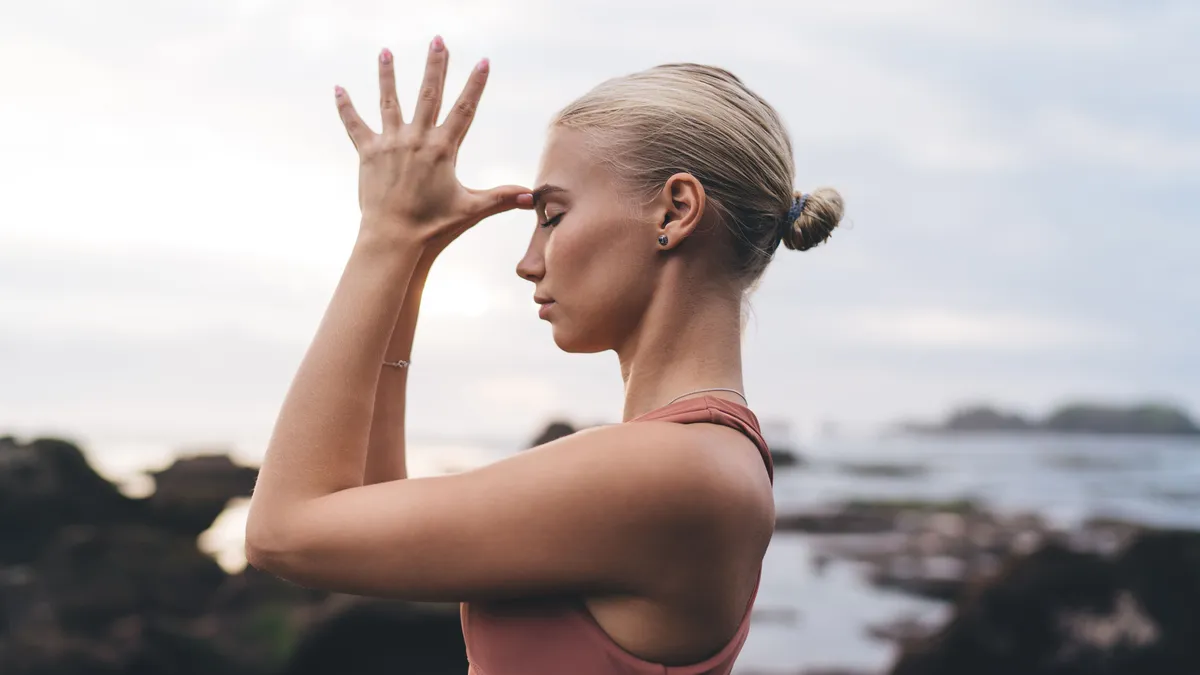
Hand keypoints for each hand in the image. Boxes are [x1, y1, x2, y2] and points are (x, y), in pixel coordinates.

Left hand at [335, 37, 533, 248]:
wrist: (394, 237)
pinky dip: (346, 108)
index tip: (482, 62)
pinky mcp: (368, 153)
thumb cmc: (434, 226)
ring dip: (387, 75)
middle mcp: (417, 139)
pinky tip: (339, 89)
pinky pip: (355, 125)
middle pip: (429, 94)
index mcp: (443, 149)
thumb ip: (501, 198)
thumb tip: (531, 198)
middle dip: (435, 66)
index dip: (475, 85)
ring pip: (389, 101)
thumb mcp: (471, 209)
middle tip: (438, 40)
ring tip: (386, 52)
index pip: (464, 110)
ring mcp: (391, 144)